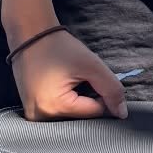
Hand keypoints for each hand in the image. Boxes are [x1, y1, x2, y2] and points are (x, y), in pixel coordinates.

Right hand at [10, 27, 127, 120]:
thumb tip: (121, 114)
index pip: (94, 112)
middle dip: (87, 100)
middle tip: (78, 79)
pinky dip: (64, 102)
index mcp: (56, 107)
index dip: (101, 95)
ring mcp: (33, 116)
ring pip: (70, 116)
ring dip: (75, 102)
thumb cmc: (59, 47)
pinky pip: (56, 113)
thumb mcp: (92, 65)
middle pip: (81, 117)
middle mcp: (41, 117)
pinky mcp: (31, 111)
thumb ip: (111, 89)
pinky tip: (58, 86)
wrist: (30, 35)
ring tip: (66, 81)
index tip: (91, 77)